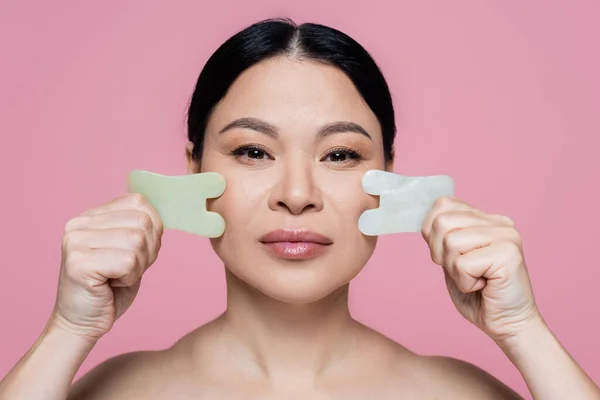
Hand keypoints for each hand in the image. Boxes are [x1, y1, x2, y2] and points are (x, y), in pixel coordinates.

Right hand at [50, 193, 162, 340]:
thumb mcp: (128, 250)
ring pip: (137, 241)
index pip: (138, 202)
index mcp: (91, 216)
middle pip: (142, 222)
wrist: (80, 323)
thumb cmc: (108, 289)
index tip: (140, 251)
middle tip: (129, 269)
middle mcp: (79, 224)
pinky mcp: (78, 263)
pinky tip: (112, 285)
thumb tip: (159, 213)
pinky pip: (128, 261)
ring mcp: (76, 242)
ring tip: (119, 277)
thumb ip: (138, 228)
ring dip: (138, 266)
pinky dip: (130, 277)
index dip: (153, 228)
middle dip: (148, 250)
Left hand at [421, 197, 539, 342]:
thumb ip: (441, 237)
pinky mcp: (508, 254)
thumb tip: (421, 218)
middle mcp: (499, 222)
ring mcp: (506, 236)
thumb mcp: (451, 259)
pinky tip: (483, 287)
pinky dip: (465, 282)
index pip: (442, 204)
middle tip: (462, 271)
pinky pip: (463, 264)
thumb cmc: (478, 295)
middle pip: (442, 222)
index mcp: (485, 219)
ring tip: (475, 279)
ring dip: (454, 270)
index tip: (447, 256)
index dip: (431, 233)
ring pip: (450, 242)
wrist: (508, 325)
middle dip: (440, 253)